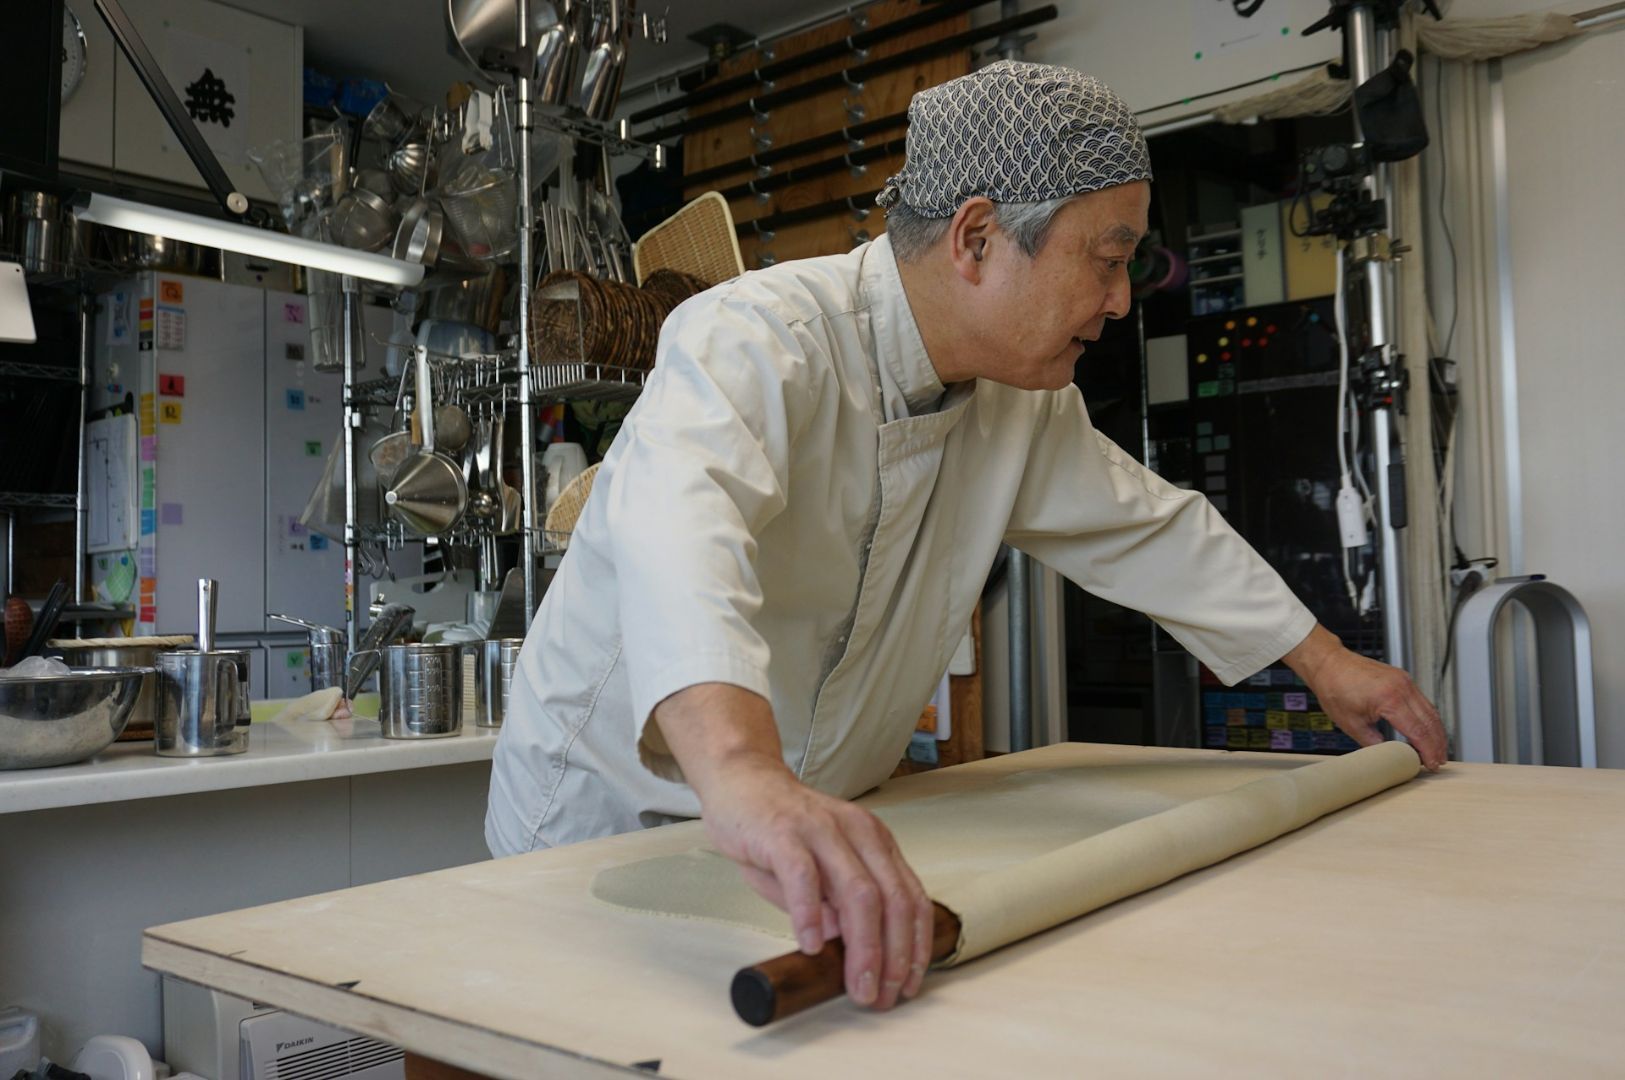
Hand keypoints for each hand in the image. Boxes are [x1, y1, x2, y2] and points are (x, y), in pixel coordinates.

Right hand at [652, 683, 933, 1009]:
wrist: (741, 779)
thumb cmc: (780, 829)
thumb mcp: (819, 867)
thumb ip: (836, 903)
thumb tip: (850, 945)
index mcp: (875, 840)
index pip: (911, 896)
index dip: (915, 945)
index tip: (908, 983)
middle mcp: (857, 831)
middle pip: (892, 899)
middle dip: (893, 955)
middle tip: (881, 996)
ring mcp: (821, 830)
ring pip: (859, 892)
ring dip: (863, 946)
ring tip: (856, 984)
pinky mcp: (783, 833)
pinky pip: (803, 877)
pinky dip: (811, 914)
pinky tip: (811, 944)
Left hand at [1283, 625, 1447, 769]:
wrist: (1328, 663)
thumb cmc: (1334, 688)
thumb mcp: (1351, 724)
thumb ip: (1374, 743)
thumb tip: (1390, 757)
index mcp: (1390, 699)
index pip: (1418, 731)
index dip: (1428, 751)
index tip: (1431, 765)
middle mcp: (1402, 687)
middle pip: (1430, 721)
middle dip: (1437, 744)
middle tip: (1438, 762)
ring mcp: (1404, 681)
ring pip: (1430, 710)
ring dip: (1436, 732)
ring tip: (1437, 750)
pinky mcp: (1403, 678)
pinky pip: (1422, 701)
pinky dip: (1428, 718)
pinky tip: (1427, 730)